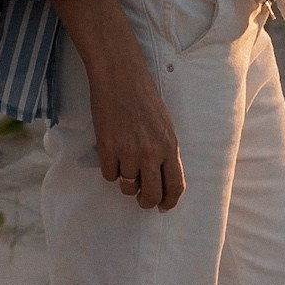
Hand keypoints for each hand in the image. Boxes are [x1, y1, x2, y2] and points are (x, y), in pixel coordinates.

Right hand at [52, 0, 186, 209]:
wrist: (120, 76)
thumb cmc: (144, 97)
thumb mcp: (164, 124)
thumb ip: (165, 151)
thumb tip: (161, 178)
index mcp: (170, 146)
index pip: (175, 186)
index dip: (169, 202)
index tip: (162, 207)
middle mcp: (152, 153)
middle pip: (151, 195)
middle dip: (145, 201)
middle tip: (139, 197)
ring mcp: (129, 152)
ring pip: (126, 186)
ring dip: (124, 181)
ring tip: (123, 163)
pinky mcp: (108, 148)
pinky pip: (109, 175)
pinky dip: (109, 169)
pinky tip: (110, 154)